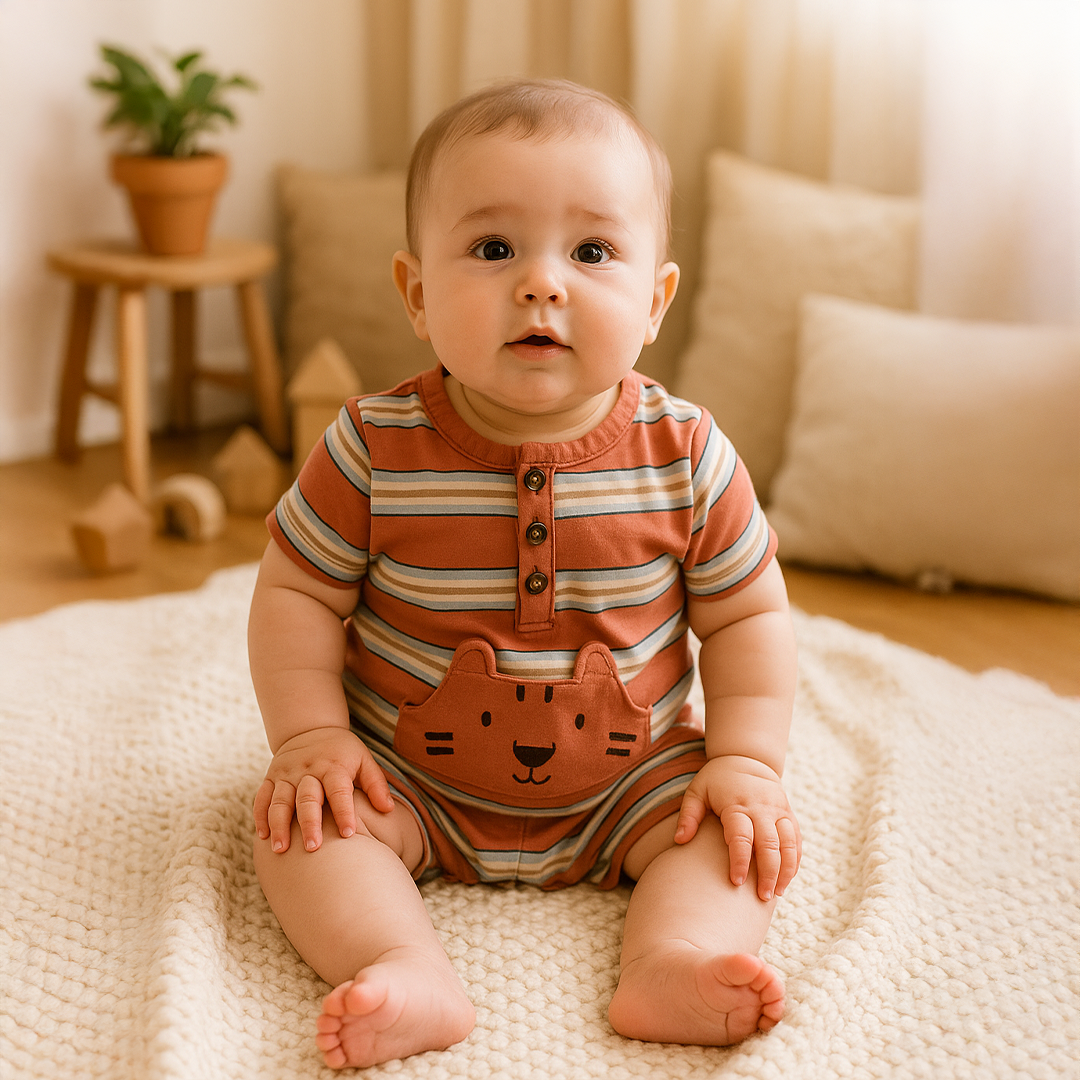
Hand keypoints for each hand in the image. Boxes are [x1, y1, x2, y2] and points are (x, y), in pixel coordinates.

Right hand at [253, 727, 393, 853]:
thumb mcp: (363, 759)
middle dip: (309, 823)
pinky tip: (263, 837)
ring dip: (279, 825)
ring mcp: (287, 774)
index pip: (339, 791)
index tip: (348, 835)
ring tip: (280, 849)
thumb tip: (388, 809)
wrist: (310, 728)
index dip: (344, 812)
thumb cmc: (342, 752)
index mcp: (333, 766)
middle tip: (313, 849)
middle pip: (307, 798)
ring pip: (280, 800)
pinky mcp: (271, 777)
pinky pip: (262, 797)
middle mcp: (308, 770)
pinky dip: (261, 816)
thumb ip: (375, 784)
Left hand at [674, 755, 800, 900]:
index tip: (736, 882)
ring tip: (777, 893)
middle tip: (762, 897)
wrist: (746, 758)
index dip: (740, 860)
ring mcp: (778, 810)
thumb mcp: (697, 791)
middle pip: (769, 844)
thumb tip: (680, 841)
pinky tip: (787, 879)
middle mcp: (761, 808)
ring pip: (789, 843)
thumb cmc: (716, 780)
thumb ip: (688, 815)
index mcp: (736, 804)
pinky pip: (797, 840)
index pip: (741, 836)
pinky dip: (795, 860)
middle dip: (768, 872)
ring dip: (786, 870)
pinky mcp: (789, 814)